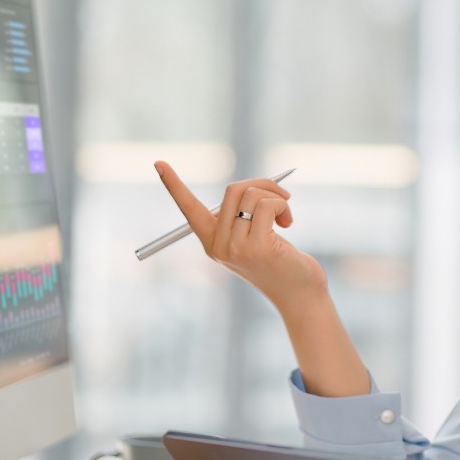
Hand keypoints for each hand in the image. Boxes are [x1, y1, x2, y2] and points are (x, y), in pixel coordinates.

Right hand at [154, 161, 327, 309]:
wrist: (300, 296)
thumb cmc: (281, 263)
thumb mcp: (255, 238)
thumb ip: (244, 216)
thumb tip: (251, 185)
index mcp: (212, 243)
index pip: (189, 209)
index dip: (174, 185)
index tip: (159, 163)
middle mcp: (219, 247)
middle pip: (233, 190)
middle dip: (262, 185)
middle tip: (281, 197)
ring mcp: (236, 248)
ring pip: (252, 195)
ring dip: (277, 197)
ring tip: (286, 216)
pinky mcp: (257, 247)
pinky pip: (267, 205)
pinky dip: (282, 205)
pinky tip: (288, 222)